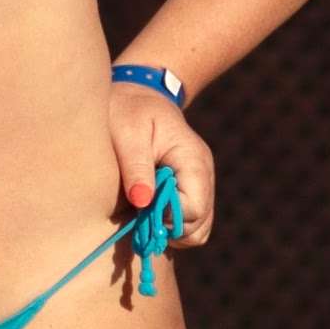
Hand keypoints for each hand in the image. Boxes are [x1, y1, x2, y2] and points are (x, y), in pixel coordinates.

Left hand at [109, 81, 214, 246]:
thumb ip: (135, 166)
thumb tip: (143, 202)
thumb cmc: (128, 109)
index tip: (139, 208)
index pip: (193, 208)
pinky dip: (168, 226)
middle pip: (198, 227)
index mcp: (192, 160)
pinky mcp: (188, 191)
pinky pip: (188, 225)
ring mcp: (199, 185)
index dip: (165, 217)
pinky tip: (145, 211)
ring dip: (168, 231)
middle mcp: (203, 175)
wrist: (138, 96)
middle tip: (136, 214)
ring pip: (196, 232)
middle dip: (166, 228)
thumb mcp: (127, 131)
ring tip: (140, 213)